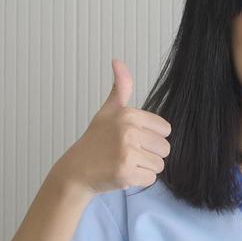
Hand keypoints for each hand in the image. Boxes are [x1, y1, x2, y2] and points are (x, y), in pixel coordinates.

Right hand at [53, 59, 172, 196]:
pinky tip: (123, 173)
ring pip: (159, 164)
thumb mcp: (108, 111)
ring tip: (125, 163)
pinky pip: (151, 179)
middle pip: (165, 148)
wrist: (76, 171)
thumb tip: (118, 61)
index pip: (165, 129)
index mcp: (128, 115)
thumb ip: (120, 88)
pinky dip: (139, 180)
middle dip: (150, 154)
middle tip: (128, 153)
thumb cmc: (95, 141)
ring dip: (145, 168)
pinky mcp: (126, 173)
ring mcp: (127, 153)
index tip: (133, 139)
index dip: (151, 137)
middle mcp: (128, 131)